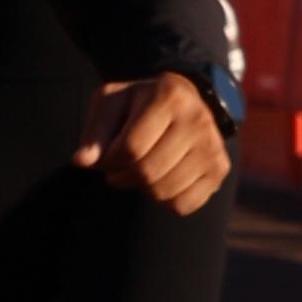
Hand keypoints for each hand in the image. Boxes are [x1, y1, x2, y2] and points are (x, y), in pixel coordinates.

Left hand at [80, 68, 232, 210]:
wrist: (183, 100)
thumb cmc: (138, 103)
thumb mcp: (111, 103)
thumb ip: (94, 131)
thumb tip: (82, 162)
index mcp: (169, 96)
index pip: (130, 149)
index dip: (108, 161)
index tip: (105, 156)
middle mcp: (198, 119)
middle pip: (147, 172)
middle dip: (122, 177)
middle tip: (117, 169)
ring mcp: (213, 146)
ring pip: (164, 192)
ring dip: (141, 189)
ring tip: (138, 171)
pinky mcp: (219, 169)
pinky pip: (183, 205)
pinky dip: (163, 200)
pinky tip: (160, 179)